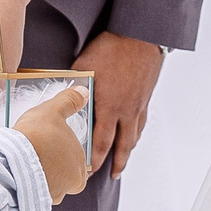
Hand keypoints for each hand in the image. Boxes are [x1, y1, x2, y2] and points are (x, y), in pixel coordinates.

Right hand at [12, 85, 95, 203]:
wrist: (13, 163)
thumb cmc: (37, 136)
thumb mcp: (53, 111)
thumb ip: (69, 101)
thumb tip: (84, 92)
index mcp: (80, 164)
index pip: (77, 162)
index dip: (63, 153)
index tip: (49, 147)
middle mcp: (70, 183)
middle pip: (65, 178)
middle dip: (54, 170)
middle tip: (38, 157)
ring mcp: (53, 196)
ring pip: (50, 189)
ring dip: (41, 180)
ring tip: (25, 167)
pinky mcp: (35, 204)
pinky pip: (34, 197)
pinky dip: (28, 189)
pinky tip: (17, 177)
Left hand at [73, 30, 164, 177]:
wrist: (140, 35)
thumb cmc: (111, 48)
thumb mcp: (84, 66)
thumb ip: (75, 84)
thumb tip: (64, 92)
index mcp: (108, 106)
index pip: (101, 141)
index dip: (95, 159)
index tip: (90, 169)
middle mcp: (125, 110)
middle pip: (122, 145)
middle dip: (116, 163)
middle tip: (111, 175)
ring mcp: (138, 105)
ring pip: (135, 135)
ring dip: (128, 150)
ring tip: (122, 161)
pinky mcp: (146, 97)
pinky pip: (142, 121)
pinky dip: (137, 132)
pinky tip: (134, 133)